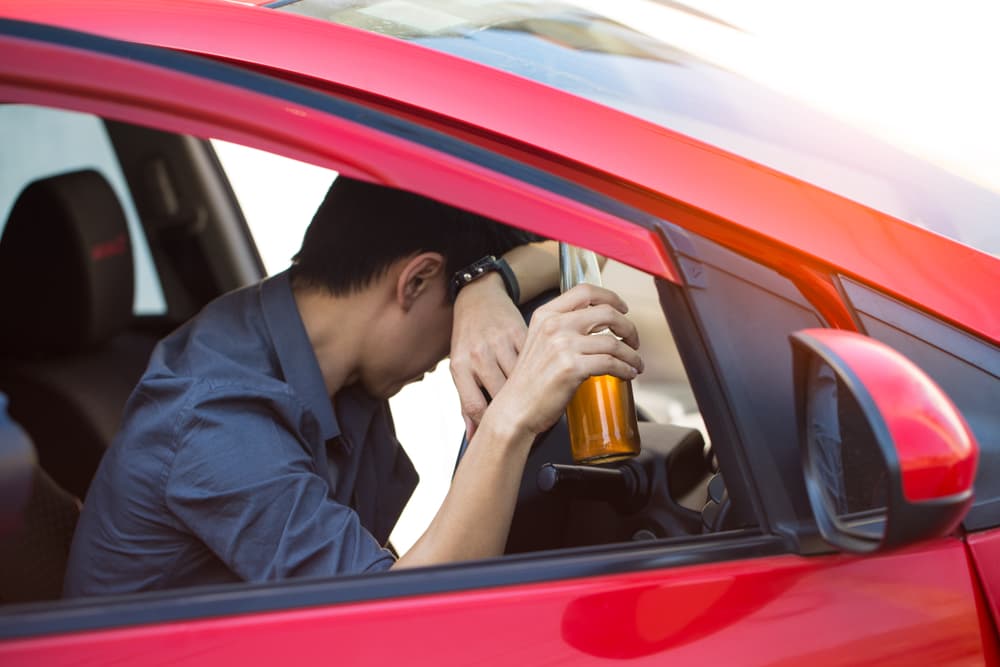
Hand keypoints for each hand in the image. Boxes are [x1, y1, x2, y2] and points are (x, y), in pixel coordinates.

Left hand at [450, 273, 526, 438]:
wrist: (479, 298)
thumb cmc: (469, 336)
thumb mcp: (460, 366)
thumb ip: (467, 401)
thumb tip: (473, 437)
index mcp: (461, 365)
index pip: (475, 407)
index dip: (489, 425)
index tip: (499, 431)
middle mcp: (480, 354)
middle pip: (501, 396)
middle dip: (513, 411)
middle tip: (521, 418)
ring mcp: (502, 342)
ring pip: (522, 380)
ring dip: (530, 392)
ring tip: (533, 399)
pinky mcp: (522, 332)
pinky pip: (535, 358)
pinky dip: (540, 370)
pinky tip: (540, 376)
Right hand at [486, 283, 641, 439]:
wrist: (515, 409)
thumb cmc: (530, 382)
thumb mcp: (539, 342)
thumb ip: (562, 329)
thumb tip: (598, 325)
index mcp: (546, 315)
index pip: (585, 291)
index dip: (611, 297)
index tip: (623, 308)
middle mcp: (554, 325)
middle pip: (607, 313)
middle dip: (628, 327)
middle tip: (633, 341)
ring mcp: (563, 346)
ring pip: (614, 342)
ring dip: (631, 354)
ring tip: (635, 364)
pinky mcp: (572, 368)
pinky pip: (611, 363)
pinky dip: (626, 369)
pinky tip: (627, 374)